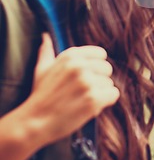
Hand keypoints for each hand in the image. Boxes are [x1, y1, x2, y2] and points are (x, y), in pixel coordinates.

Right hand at [0, 33, 118, 159]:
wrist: (33, 123)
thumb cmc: (40, 96)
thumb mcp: (42, 69)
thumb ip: (47, 52)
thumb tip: (45, 36)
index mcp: (70, 56)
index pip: (101, 54)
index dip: (96, 67)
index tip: (86, 76)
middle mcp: (80, 66)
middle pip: (107, 68)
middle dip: (99, 81)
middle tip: (82, 92)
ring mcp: (87, 82)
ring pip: (110, 83)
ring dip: (100, 93)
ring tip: (82, 100)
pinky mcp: (93, 99)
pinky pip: (114, 95)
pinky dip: (106, 102)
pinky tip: (91, 106)